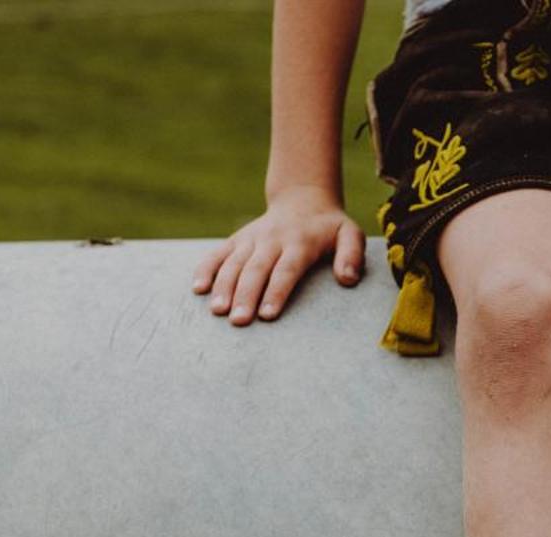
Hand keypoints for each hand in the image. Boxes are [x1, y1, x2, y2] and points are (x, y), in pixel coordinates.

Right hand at [192, 185, 364, 326]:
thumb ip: (352, 255)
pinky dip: (206, 269)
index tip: (268, 314)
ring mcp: (251, 239)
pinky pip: (218, 254)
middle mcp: (272, 240)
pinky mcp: (237, 240)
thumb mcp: (349, 235)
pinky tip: (198, 289)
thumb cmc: (329, 228)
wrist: (303, 200)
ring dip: (223, 287)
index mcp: (300, 242)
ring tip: (217, 312)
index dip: (276, 291)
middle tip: (238, 321)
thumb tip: (348, 279)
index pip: (286, 270)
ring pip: (234, 263)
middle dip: (246, 296)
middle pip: (256, 270)